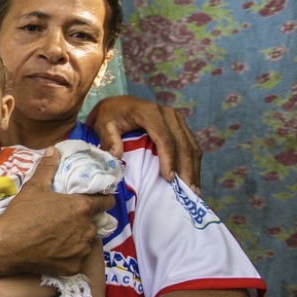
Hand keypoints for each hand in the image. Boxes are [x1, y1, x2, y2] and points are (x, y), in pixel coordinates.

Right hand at [0, 150, 114, 277]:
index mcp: (81, 207)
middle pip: (94, 223)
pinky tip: (55, 251)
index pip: (106, 202)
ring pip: (87, 242)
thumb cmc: (21, 214)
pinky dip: (69, 256)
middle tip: (67, 220)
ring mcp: (81, 250)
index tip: (97, 199)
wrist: (7, 245)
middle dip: (85, 221)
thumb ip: (48, 168)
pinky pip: (77, 259)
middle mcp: (87, 229)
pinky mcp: (73, 266)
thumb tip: (54, 149)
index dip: (102, 199)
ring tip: (60, 236)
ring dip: (78, 239)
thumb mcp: (34, 187)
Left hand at [87, 95, 201, 191]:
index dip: (168, 158)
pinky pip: (191, 145)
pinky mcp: (180, 125)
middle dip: (186, 168)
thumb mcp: (103, 125)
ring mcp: (177, 119)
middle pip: (182, 143)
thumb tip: (116, 156)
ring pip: (191, 145)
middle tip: (188, 191)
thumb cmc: (110, 116)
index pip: (164, 137)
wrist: (118, 105)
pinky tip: (191, 179)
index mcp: (149, 112)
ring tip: (193, 190)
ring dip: (193, 168)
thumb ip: (109, 139)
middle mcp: (168, 114)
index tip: (169, 178)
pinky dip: (193, 163)